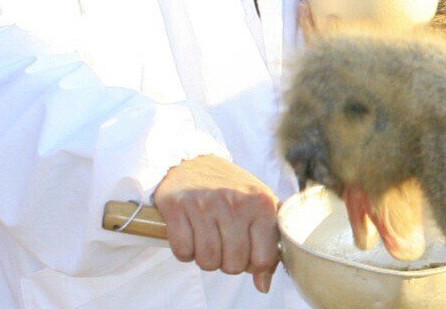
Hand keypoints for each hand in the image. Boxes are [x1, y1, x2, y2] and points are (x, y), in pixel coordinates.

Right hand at [154, 154, 279, 292]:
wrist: (193, 160)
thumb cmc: (231, 188)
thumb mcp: (258, 208)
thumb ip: (267, 245)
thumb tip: (263, 286)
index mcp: (262, 203)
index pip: (263, 260)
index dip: (253, 264)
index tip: (247, 252)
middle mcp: (236, 202)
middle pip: (233, 265)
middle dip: (227, 262)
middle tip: (223, 243)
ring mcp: (205, 204)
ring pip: (207, 261)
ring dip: (205, 258)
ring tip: (208, 239)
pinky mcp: (178, 206)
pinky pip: (183, 252)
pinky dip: (185, 251)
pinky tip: (191, 234)